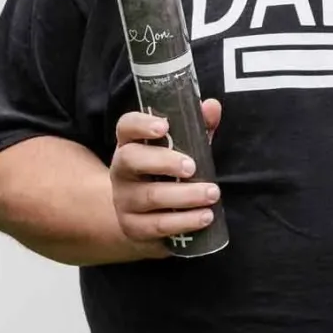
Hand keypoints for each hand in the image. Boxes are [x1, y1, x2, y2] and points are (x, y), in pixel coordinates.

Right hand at [110, 100, 222, 248]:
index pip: (126, 127)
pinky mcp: (133, 226)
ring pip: (150, 196)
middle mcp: (121, 170)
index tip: (164, 126)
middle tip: (193, 167)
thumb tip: (212, 106)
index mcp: (131, 144)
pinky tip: (205, 217)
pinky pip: (157, 225)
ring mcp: (124, 199)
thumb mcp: (184, 148)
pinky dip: (183, 222)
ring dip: (184, 196)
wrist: (146, 216)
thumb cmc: (169, 173)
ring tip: (212, 194)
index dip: (141, 125)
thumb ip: (198, 127)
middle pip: (132, 159)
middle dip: (164, 162)